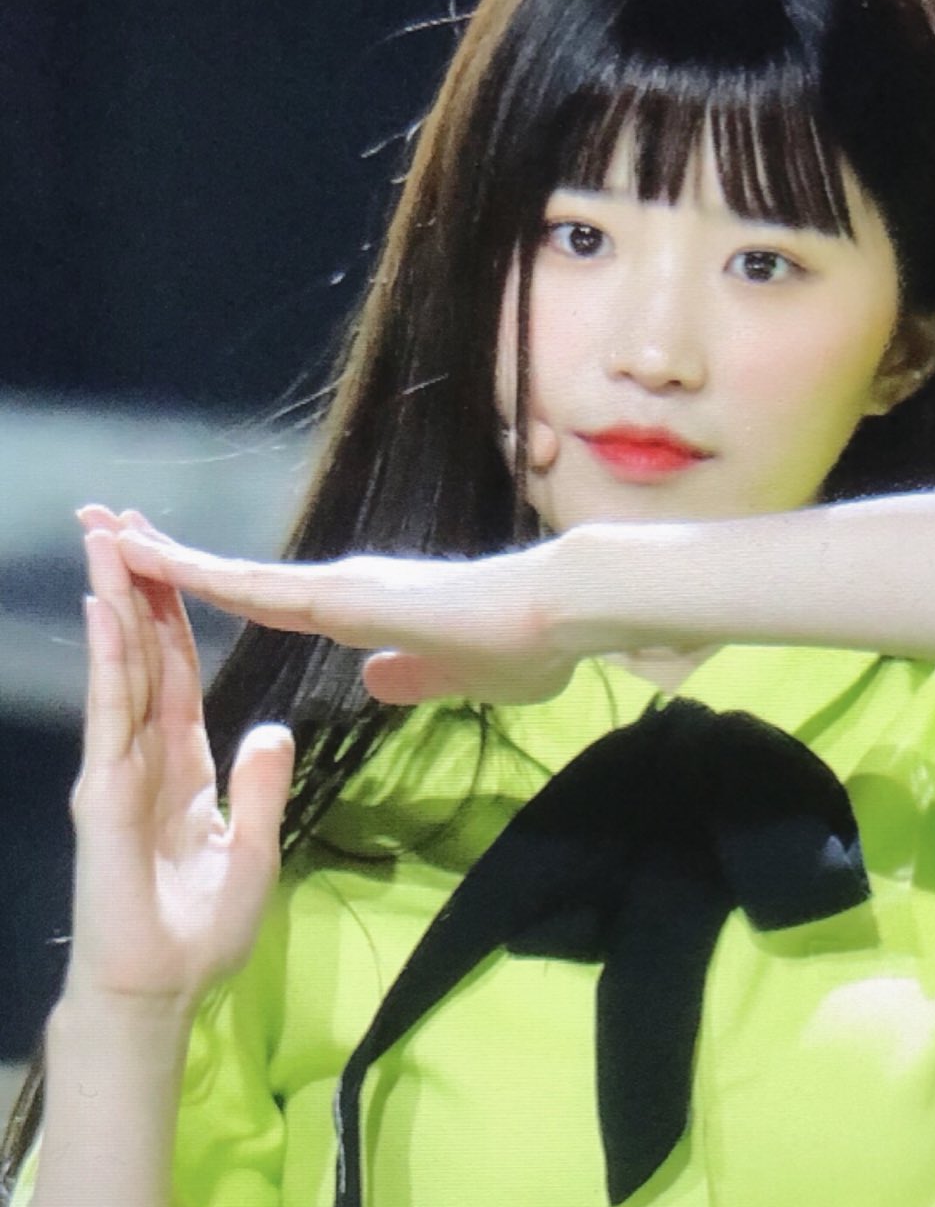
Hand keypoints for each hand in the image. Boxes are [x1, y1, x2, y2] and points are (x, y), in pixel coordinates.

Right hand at [64, 504, 295, 1010]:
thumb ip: (260, 789)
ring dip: (116, 602)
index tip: (168, 559)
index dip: (173, 616)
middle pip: (143, 655)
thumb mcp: (252, 852)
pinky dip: (111, 658)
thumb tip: (272, 731)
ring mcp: (118, 770)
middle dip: (134, 586)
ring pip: (120, 668)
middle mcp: (144, 757)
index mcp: (182, 768)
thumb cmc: (199, 935)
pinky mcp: (105, 791)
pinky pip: (111, 712)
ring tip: (107, 538)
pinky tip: (108, 610)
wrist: (159, 992)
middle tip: (119, 518)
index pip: (176, 674)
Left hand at [113, 521, 580, 706]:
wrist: (561, 614)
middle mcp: (341, 590)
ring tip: (102, 531)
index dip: (213, 589)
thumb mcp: (457, 679)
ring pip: (233, 577)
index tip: (162, 573)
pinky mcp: (347, 597)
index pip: (269, 603)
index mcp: (364, 611)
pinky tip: (152, 563)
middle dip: (168, 561)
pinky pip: (255, 589)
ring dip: (165, 558)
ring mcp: (341, 589)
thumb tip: (373, 681)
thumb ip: (412, 677)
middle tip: (102, 526)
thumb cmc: (528, 645)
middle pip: (236, 580)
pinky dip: (198, 576)